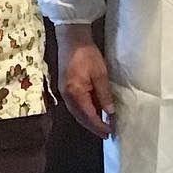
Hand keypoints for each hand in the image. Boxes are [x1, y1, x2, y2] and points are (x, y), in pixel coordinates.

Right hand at [56, 23, 115, 138]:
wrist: (71, 38)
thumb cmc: (86, 53)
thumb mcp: (100, 73)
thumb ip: (104, 94)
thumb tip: (109, 112)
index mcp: (75, 92)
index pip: (88, 115)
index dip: (99, 126)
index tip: (109, 132)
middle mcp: (67, 96)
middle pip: (80, 117)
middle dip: (92, 127)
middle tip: (105, 134)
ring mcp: (63, 92)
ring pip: (76, 112)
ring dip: (88, 120)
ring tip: (100, 125)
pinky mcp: (64, 87)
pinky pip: (74, 105)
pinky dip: (83, 111)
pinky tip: (92, 111)